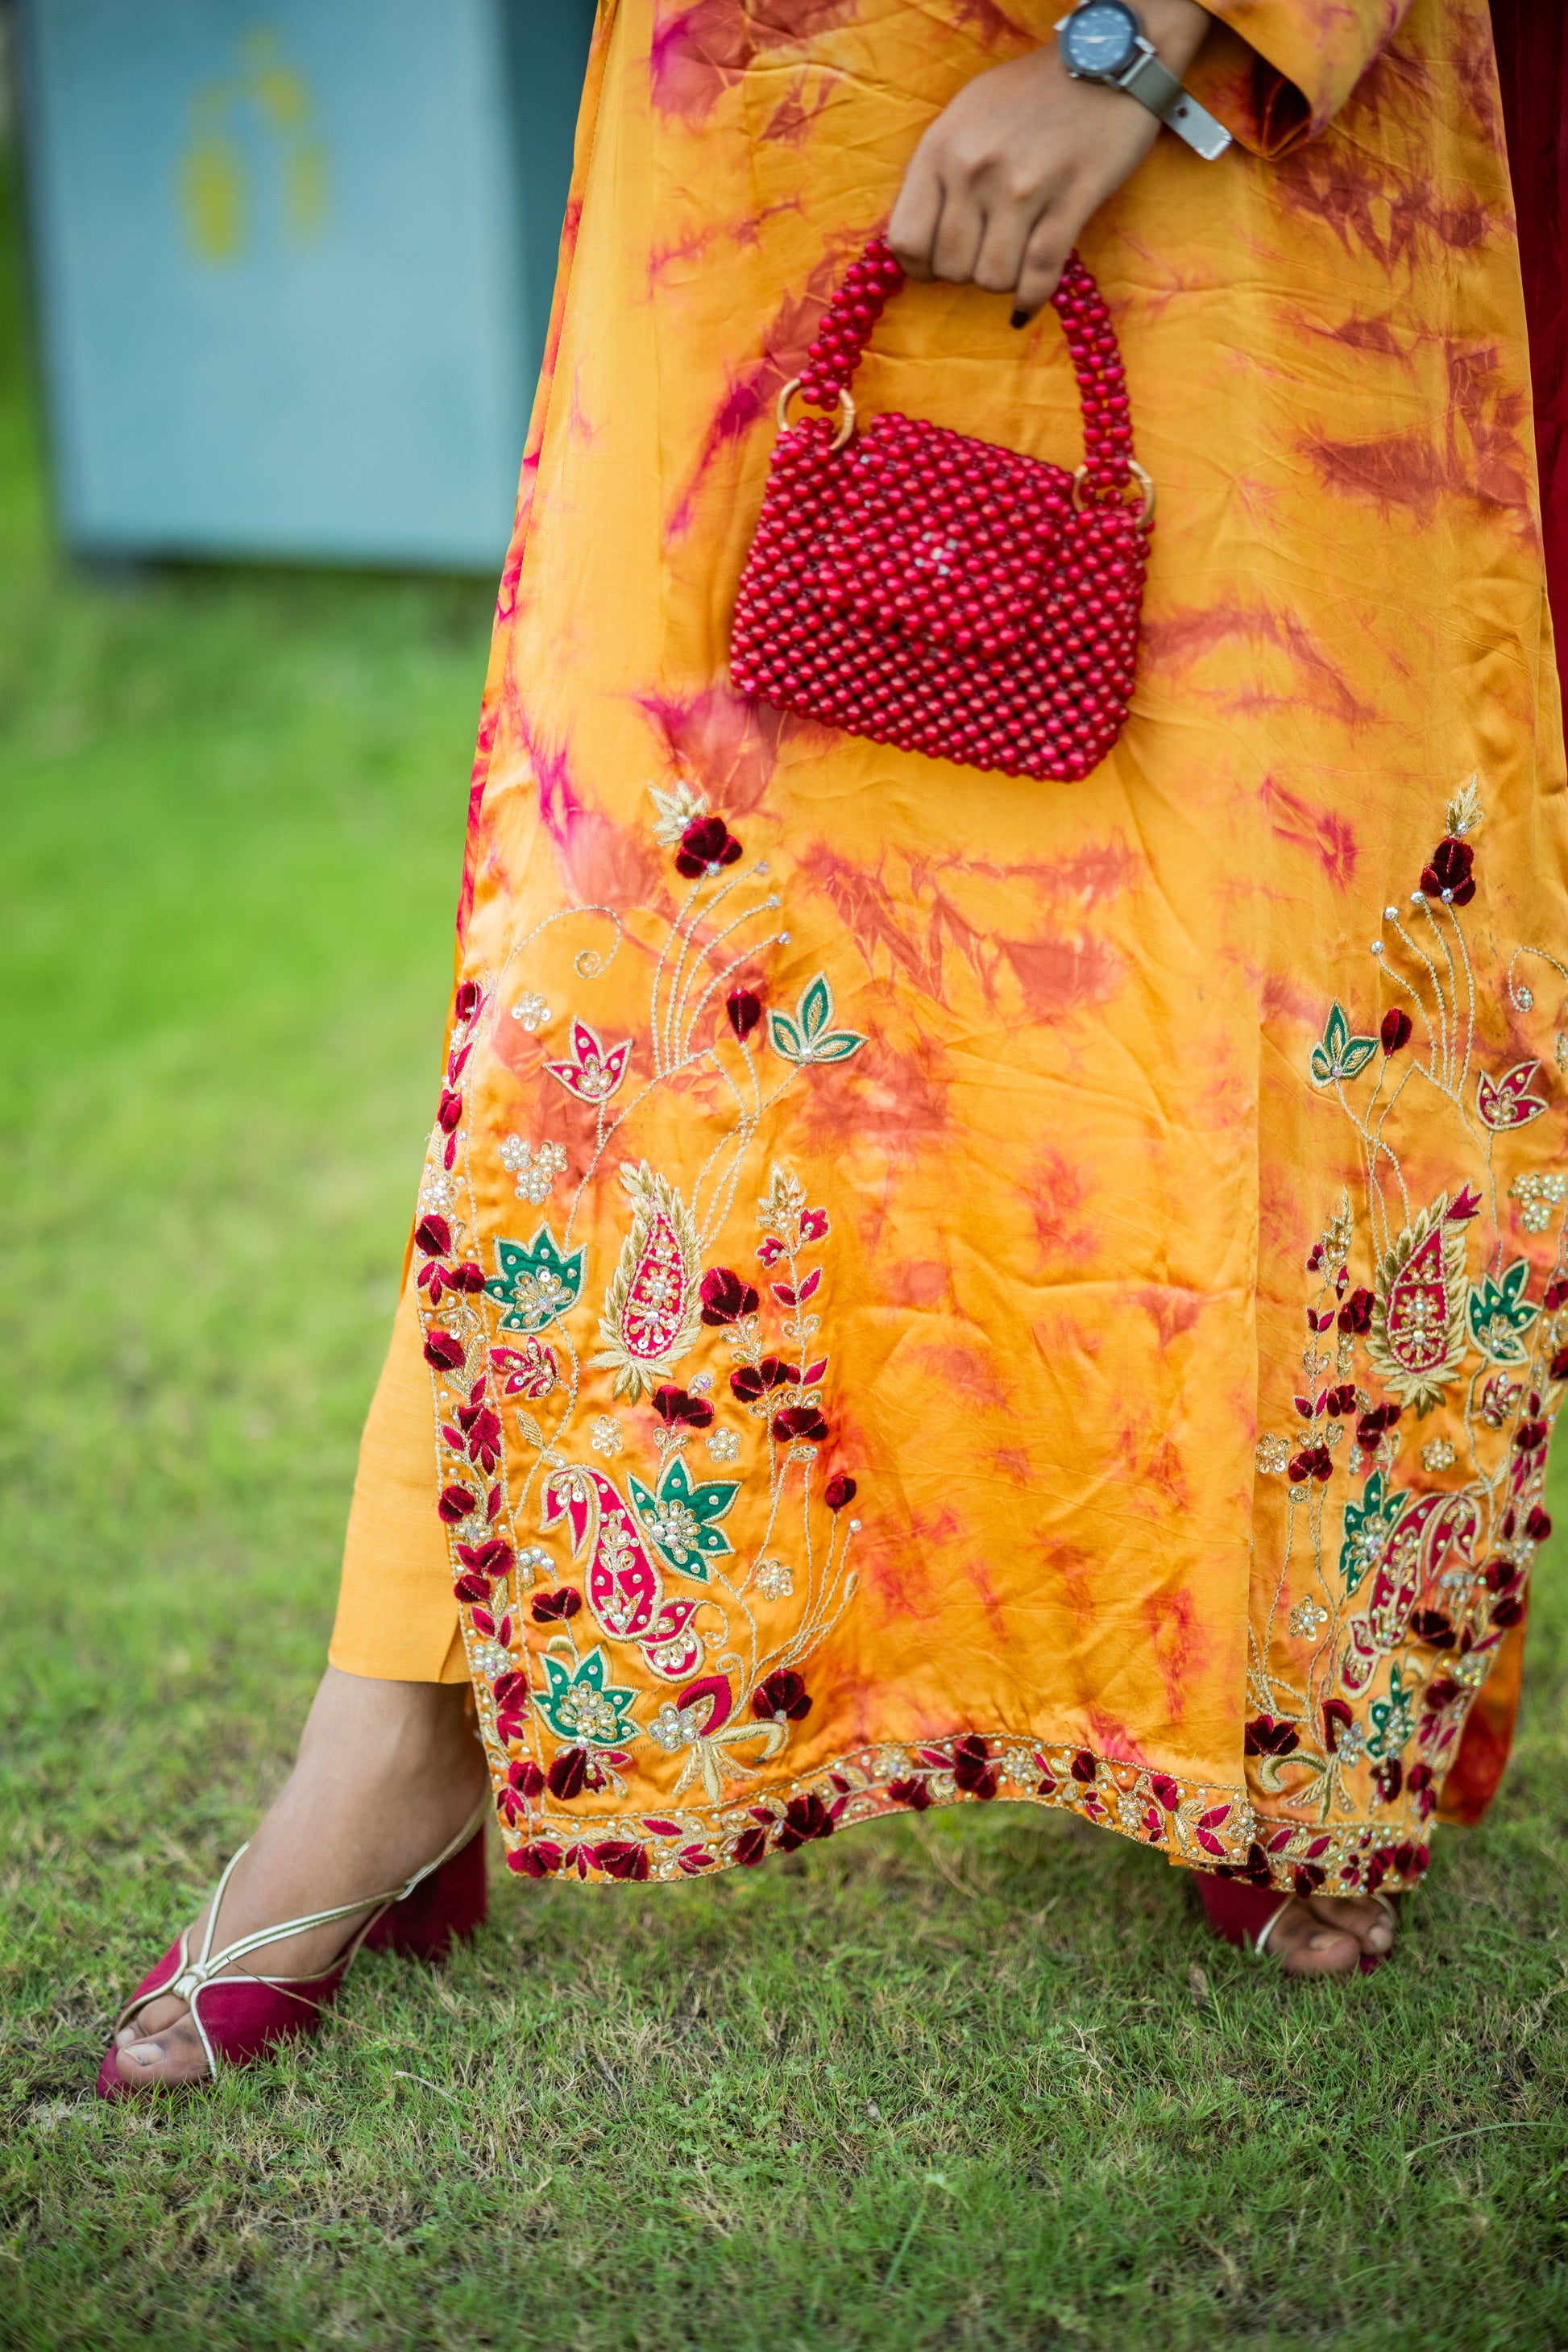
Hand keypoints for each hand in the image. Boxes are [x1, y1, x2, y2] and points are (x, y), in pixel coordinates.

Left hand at [887, 2, 1211, 319]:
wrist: (1101, 60)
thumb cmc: (1028, 93)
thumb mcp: (963, 116)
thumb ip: (937, 171)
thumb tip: (918, 235)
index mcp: (941, 149)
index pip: (906, 240)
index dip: (919, 267)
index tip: (935, 268)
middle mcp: (975, 169)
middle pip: (951, 268)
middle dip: (965, 274)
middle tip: (984, 256)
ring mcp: (1023, 188)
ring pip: (993, 279)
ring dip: (1001, 283)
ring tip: (1011, 263)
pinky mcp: (1070, 202)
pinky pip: (1039, 276)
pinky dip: (1030, 300)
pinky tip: (1025, 306)